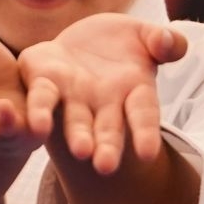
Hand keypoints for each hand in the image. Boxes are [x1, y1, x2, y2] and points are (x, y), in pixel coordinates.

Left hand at [17, 14, 187, 174]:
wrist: (84, 42)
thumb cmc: (124, 44)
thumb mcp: (147, 37)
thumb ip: (163, 42)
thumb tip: (166, 41)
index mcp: (133, 92)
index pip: (143, 114)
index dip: (145, 133)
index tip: (147, 154)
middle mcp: (102, 102)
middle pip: (107, 128)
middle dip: (107, 146)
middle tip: (105, 166)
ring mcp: (72, 95)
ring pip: (75, 119)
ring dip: (77, 136)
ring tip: (79, 151)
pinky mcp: (42, 80)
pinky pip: (40, 96)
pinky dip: (38, 110)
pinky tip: (36, 125)